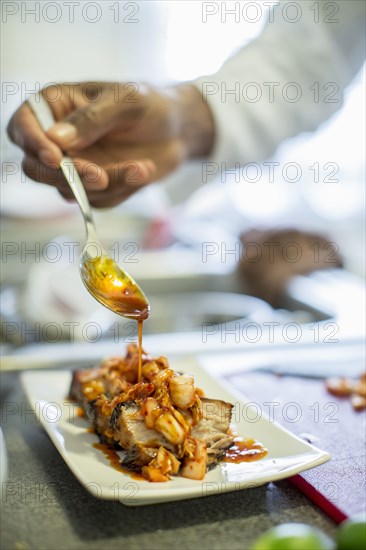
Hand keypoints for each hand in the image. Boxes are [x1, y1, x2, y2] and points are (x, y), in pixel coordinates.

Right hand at [7, 82, 213, 206]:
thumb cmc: (149, 104)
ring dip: (107, 184)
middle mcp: (57, 140)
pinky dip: (120, 191)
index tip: (56, 157)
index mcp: (54, 107)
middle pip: (36, 168)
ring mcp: (73, 167)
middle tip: (102, 176)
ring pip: (69, 190)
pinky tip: (142, 171)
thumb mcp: (126, 101)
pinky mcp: (92, 188)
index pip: (22, 127)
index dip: (33, 144)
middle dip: (70, 176)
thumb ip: (92, 117)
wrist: (177, 131)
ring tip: (142, 166)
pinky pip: (96, 202)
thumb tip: (57, 138)